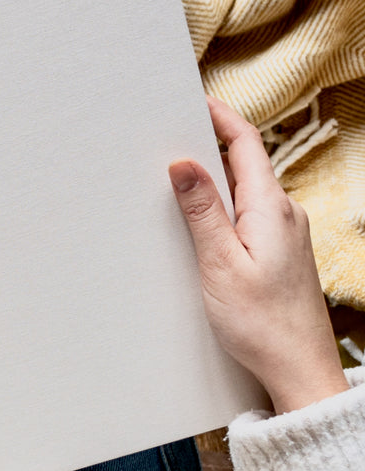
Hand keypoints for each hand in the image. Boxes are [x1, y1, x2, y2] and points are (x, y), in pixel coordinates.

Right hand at [169, 96, 346, 413]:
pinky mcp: (280, 252)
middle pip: (245, 162)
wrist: (299, 369)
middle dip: (208, 145)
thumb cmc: (262, 323)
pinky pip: (248, 214)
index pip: (247, 143)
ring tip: (178, 179)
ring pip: (246, 189)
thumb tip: (183, 163)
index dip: (220, 117)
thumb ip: (202, 210)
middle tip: (170, 138)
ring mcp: (285, 233)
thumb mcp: (220, 262)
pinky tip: (201, 223)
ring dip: (214, 178)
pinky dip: (223, 206)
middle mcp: (284, 213)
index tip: (193, 101)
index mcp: (271, 208)